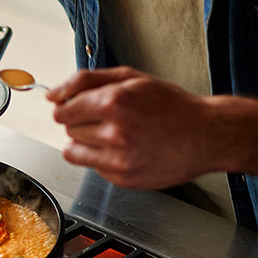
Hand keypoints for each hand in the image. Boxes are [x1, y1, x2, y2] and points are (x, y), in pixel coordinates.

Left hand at [46, 66, 219, 188]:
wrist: (205, 136)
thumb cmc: (171, 106)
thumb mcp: (131, 78)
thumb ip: (86, 81)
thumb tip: (52, 94)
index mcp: (113, 102)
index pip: (63, 110)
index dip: (68, 108)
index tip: (75, 108)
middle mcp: (114, 132)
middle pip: (68, 130)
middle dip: (81, 123)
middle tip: (108, 119)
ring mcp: (118, 159)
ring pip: (74, 152)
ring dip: (86, 143)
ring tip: (113, 135)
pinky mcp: (122, 178)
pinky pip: (93, 168)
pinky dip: (103, 159)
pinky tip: (127, 150)